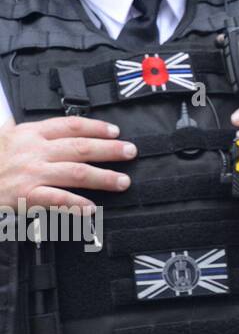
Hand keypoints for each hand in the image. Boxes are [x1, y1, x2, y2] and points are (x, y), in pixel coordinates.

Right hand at [0, 116, 135, 210]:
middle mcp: (35, 150)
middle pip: (82, 147)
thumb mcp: (4, 136)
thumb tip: (44, 125)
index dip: (97, 127)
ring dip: (104, 177)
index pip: (71, 125)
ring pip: (77, 172)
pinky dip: (77, 204)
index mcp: (30, 133)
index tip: (115, 131)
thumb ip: (24, 130)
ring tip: (123, 182)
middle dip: (110, 149)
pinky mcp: (25, 195)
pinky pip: (57, 199)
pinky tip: (91, 209)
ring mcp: (31, 173)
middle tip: (131, 152)